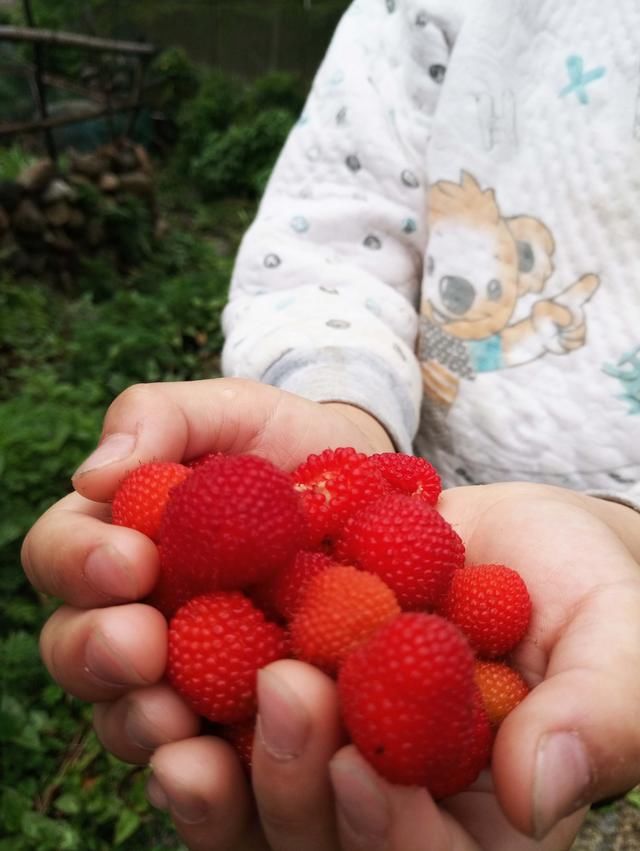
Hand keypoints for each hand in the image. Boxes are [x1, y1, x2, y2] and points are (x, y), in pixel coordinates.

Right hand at [21, 377, 391, 850]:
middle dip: (98, 651)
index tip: (133, 561)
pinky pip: (211, 763)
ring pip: (129, 719)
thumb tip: (94, 473)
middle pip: (78, 650)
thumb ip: (161, 419)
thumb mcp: (234, 412)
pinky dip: (210, 774)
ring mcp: (187, 677)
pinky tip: (226, 766)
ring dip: (141, 722)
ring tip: (175, 715)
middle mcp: (137, 618)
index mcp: (120, 542)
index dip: (81, 562)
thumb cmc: (289, 448)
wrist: (377, 495)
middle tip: (142, 645)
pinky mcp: (246, 720)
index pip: (63, 554)